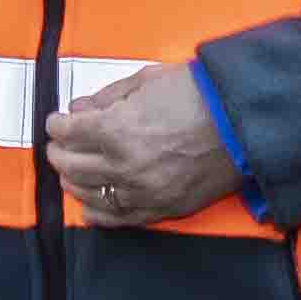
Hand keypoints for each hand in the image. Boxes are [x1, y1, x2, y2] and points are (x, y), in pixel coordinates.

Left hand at [42, 63, 236, 228]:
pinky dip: (97, 212)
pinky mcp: (161, 209)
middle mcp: (124, 166)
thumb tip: (79, 109)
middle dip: (59, 152)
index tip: (57, 122)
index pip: (68, 132)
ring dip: (73, 181)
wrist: (244, 122)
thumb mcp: (147, 81)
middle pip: (71, 165)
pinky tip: (88, 205)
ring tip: (71, 171)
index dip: (57, 125)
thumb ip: (107, 98)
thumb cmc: (199, 95)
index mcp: (117, 130)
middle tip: (59, 145)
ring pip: (89, 194)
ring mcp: (142, 192)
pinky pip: (118, 218)